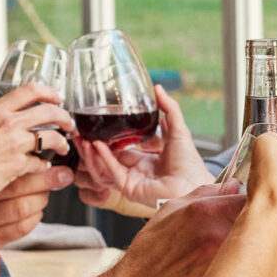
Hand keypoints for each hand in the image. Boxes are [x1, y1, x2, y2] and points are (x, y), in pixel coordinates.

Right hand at [0, 83, 76, 193]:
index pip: (30, 90)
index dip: (50, 92)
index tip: (58, 97)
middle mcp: (8, 122)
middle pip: (49, 111)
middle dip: (64, 117)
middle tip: (69, 124)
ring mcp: (15, 143)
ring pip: (51, 136)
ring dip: (61, 142)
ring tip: (62, 147)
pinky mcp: (19, 163)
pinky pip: (40, 162)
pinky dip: (44, 165)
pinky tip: (43, 167)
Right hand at [0, 165, 66, 246]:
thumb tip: (31, 148)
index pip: (8, 167)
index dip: (33, 162)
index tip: (49, 159)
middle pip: (19, 186)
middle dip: (47, 179)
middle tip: (63, 174)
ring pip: (23, 207)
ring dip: (42, 198)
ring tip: (45, 193)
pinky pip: (21, 228)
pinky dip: (35, 218)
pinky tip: (37, 211)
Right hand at [76, 85, 209, 216]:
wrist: (193, 184)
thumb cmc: (190, 163)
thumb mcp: (178, 129)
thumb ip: (169, 108)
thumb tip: (158, 88)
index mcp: (150, 160)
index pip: (124, 149)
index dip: (112, 139)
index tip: (102, 127)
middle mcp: (139, 171)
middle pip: (110, 158)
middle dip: (94, 147)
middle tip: (83, 133)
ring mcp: (132, 180)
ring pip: (105, 167)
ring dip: (92, 153)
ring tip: (83, 139)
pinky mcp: (129, 189)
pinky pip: (111, 173)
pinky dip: (102, 159)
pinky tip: (96, 145)